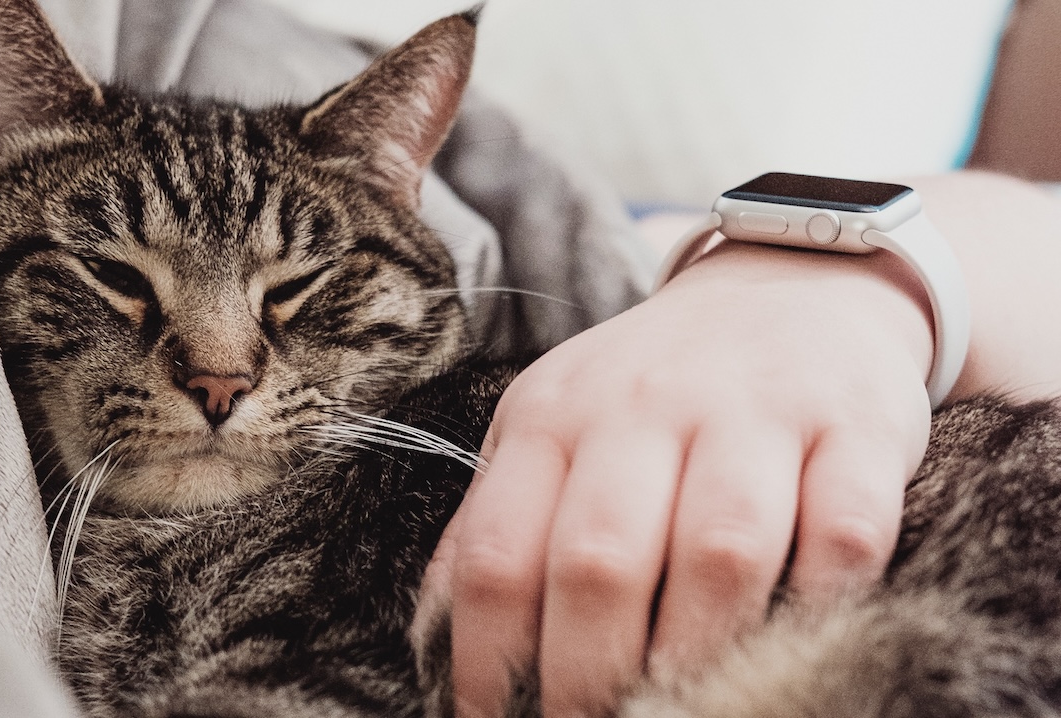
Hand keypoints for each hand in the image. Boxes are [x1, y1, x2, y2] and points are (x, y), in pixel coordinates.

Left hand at [413, 240, 935, 717]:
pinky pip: (842, 534)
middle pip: (599, 562)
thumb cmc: (655, 384)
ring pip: (719, 553)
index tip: (492, 717)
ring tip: (684, 706)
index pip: (497, 552)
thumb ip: (500, 516)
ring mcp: (754, 411)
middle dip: (587, 676)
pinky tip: (796, 638)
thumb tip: (439, 631)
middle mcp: (644, 406)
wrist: (791, 282)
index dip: (486, 658)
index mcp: (552, 416)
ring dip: (700, 655)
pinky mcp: (856, 426)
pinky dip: (821, 604)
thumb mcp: (554, 423)